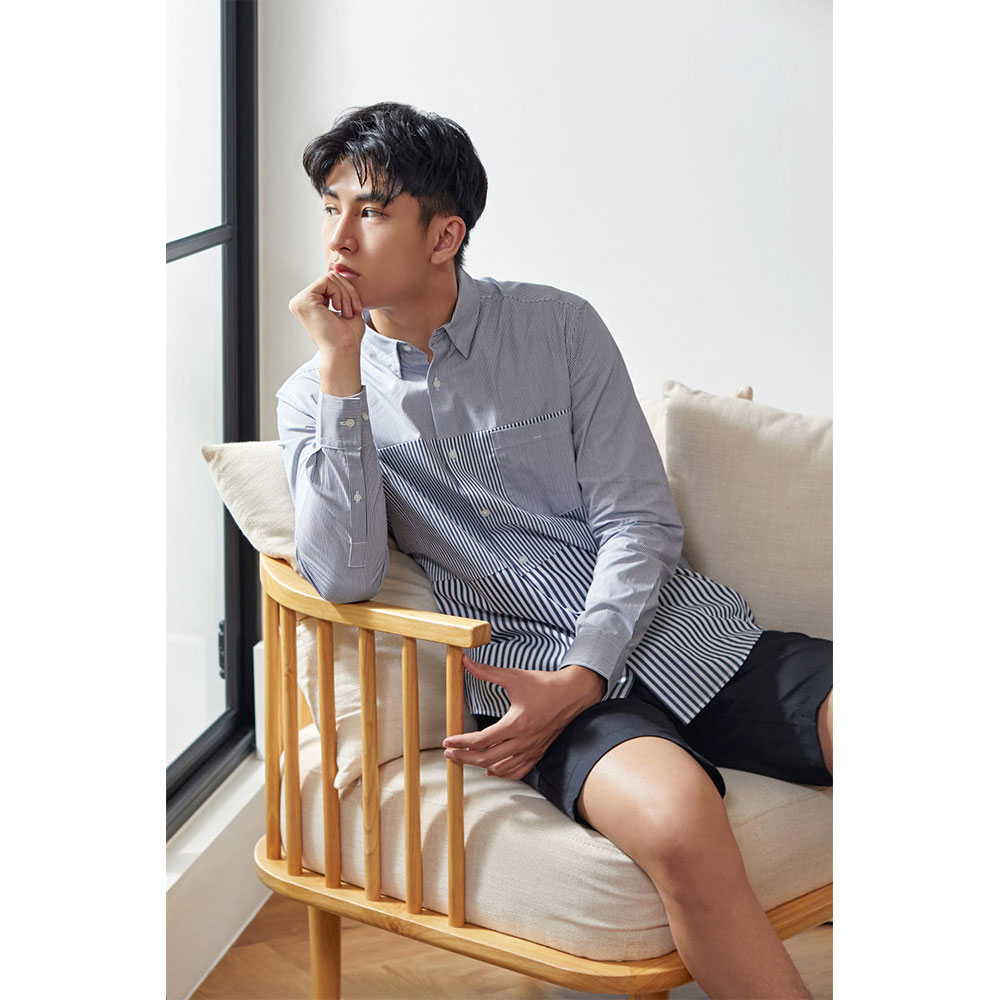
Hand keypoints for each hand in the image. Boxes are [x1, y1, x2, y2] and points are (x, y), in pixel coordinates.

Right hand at [288, 269, 366, 356]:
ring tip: (347, 313)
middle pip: (330, 277)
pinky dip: (340, 293)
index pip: (330, 282)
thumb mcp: (347, 307)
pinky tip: (340, 310)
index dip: (348, 291)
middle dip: (348, 291)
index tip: (356, 309)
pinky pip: (327, 280)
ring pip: (330, 277)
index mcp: (309, 304)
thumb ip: (341, 291)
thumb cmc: (348, 336)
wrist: (344, 351)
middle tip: (353, 311)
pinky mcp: (304, 299)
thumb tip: (342, 271)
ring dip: (346, 294)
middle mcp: (301, 302)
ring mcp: (300, 301)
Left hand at [442, 655, 605, 779]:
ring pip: (502, 768)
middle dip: (465, 758)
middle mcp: (524, 740)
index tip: (448, 742)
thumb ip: (487, 672)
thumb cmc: (544, 685)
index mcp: (517, 723)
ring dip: (480, 765)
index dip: (462, 742)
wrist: (572, 694)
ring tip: (465, 759)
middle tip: (450, 754)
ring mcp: (532, 749)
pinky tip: (491, 769)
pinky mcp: (538, 752)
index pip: (482, 740)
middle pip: (488, 758)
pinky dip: (502, 772)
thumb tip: (466, 661)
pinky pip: (518, 770)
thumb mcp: (513, 676)